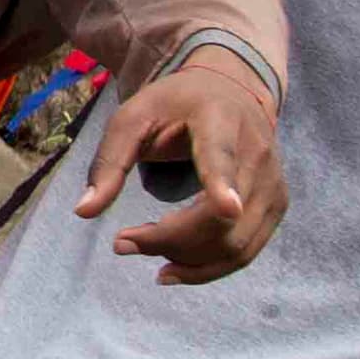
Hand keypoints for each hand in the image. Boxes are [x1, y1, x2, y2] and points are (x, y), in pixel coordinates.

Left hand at [75, 56, 286, 284]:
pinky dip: (208, 267)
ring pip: (236, 244)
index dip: (223, 183)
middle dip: (168, 240)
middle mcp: (257, 152)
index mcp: (219, 120)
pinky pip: (246, 251)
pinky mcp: (276, 205)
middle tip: (122, 242)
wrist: (231, 91)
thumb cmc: (175, 105)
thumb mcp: (132, 118)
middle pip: (220, 217)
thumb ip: (108, 162)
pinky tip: (174, 266)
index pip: (222, 156)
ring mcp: (272, 183)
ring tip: (143, 248)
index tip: (226, 206)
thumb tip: (83, 212)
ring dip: (187, 260)